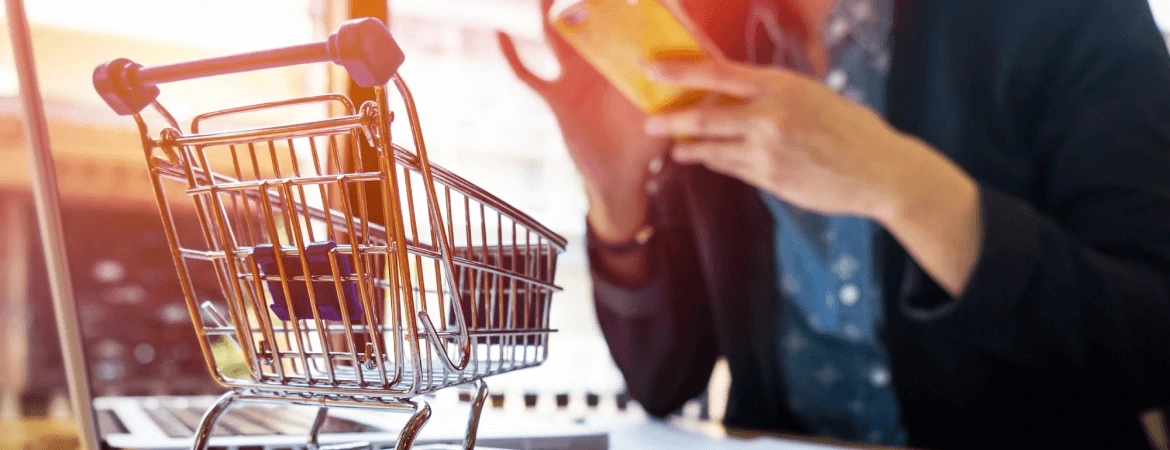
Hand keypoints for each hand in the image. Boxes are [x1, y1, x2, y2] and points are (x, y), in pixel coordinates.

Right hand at [497, 0, 669, 240]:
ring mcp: (575, 78)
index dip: (630, 4)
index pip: (628, 23)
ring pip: (556, 36)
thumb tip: (698, 74)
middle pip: (588, 19)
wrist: (620, 177)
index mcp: (627, 64)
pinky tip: (499, 33)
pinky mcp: (557, 98)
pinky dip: (512, 55)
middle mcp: (600, 64)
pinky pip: (529, 75)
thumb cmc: (649, 146)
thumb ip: (678, 95)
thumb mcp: (667, 115)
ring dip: (547, 12)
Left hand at [644, 60, 982, 294]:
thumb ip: (772, 94)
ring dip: (690, 147)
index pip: (718, 74)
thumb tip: (730, 92)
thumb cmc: (850, 128)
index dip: (680, 72)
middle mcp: (770, 117)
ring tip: (676, 147)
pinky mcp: (770, 180)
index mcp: (782, 86)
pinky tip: (707, 159)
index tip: (652, 71)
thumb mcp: (812, 95)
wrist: (881, 172)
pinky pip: (731, 169)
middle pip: (704, 116)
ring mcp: (768, 152)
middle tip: (651, 124)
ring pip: (713, 148)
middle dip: (672, 121)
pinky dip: (716, 162)